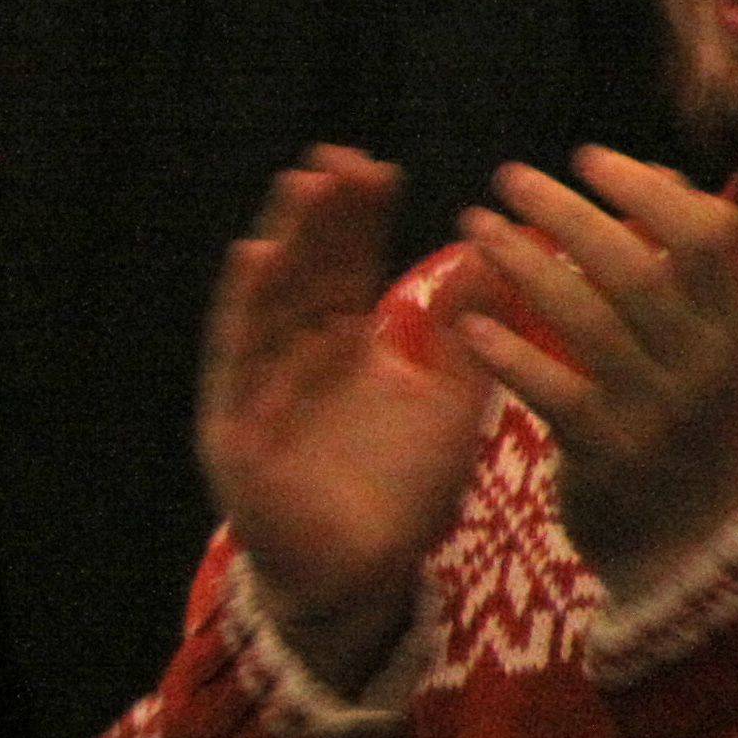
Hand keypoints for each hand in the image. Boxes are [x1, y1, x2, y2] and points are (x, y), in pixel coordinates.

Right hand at [199, 148, 492, 690]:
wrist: (361, 577)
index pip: (347, 268)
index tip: (378, 169)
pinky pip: (237, 359)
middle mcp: (294, 355)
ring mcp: (260, 386)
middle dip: (320, 217)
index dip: (358, 220)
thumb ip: (473, 336)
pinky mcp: (238, 424)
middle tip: (339, 159)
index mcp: (341, 347)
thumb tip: (500, 256)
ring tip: (300, 187)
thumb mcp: (451, 403)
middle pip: (305, 272)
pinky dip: (243, 309)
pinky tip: (254, 259)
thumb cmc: (401, 493)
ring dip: (282, 243)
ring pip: (269, 302)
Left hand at [446, 148, 737, 606]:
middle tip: (508, 177)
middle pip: (635, 265)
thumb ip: (683, 273)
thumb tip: (660, 175)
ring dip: (524, 263)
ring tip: (476, 227)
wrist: (687, 550)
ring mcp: (655, 411)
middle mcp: (701, 364)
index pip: (705, 235)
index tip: (588, 155)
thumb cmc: (681, 430)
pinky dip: (508, 350)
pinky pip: (553, 389)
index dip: (646, 187)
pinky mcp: (606, 454)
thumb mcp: (702, 351)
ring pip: (587, 318)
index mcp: (728, 329)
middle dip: (566, 211)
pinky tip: (468, 321)